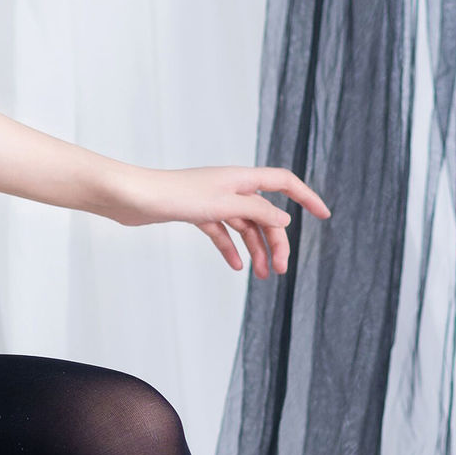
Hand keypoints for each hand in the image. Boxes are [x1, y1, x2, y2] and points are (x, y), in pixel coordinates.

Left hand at [106, 163, 330, 276]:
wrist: (130, 197)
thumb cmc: (172, 195)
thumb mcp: (222, 205)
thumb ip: (256, 211)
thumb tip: (284, 218)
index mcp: (241, 178)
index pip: (285, 184)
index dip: (307, 198)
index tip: (325, 216)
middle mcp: (230, 187)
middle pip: (265, 214)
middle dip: (276, 241)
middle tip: (281, 270)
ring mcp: (213, 201)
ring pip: (244, 226)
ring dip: (256, 250)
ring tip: (262, 276)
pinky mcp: (196, 214)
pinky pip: (222, 232)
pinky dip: (231, 248)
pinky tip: (237, 267)